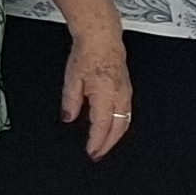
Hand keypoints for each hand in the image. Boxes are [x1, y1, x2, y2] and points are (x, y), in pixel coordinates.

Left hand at [59, 40, 134, 158]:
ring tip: (104, 145)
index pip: (102, 126)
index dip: (96, 142)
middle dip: (108, 144)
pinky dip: (120, 125)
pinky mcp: (127, 90)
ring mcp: (126, 94)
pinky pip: (127, 113)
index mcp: (105, 96)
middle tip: (98, 154)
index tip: (91, 151)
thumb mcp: (72, 80)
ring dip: (115, 137)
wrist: (102, 40)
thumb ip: (70, 101)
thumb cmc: (88, 55)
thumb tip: (68, 118)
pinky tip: (112, 128)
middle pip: (118, 129)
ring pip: (125, 122)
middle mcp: (120, 97)